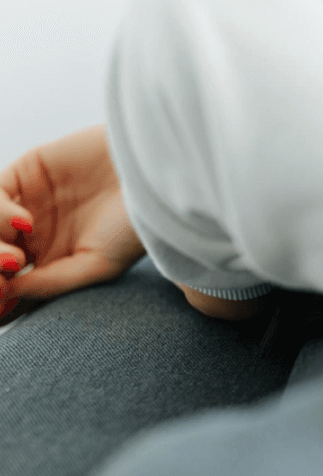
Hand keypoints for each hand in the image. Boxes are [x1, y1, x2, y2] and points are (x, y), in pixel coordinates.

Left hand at [0, 123, 146, 321]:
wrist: (155, 172)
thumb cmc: (136, 224)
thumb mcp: (99, 266)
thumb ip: (51, 284)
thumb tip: (5, 293)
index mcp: (51, 261)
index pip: (8, 285)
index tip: (2, 305)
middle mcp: (35, 233)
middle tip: (9, 276)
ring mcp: (28, 201)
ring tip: (15, 258)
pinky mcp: (28, 170)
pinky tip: (24, 221)